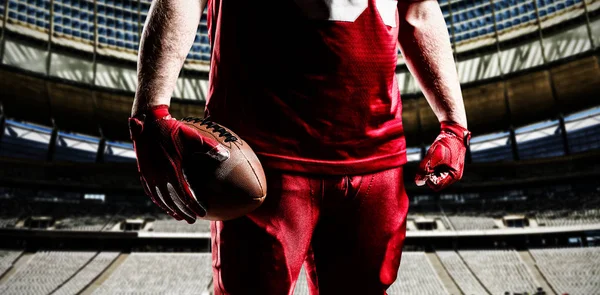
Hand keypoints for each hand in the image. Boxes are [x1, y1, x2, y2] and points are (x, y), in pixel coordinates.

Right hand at [129, 105, 227, 222]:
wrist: (149, 122)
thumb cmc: (174, 129)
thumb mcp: (193, 136)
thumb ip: (210, 147)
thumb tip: (226, 156)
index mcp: (173, 169)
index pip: (185, 194)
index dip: (194, 205)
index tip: (203, 213)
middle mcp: (160, 175)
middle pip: (172, 200)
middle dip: (183, 212)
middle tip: (193, 219)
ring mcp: (150, 175)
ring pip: (161, 198)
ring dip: (171, 209)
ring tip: (180, 216)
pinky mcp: (143, 173)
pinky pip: (151, 192)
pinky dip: (159, 201)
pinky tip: (165, 205)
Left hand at [415, 121, 470, 191]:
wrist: (454, 133)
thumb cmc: (444, 143)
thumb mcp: (432, 156)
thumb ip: (424, 169)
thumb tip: (418, 183)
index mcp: (453, 175)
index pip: (435, 186)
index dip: (428, 178)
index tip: (427, 166)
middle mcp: (455, 176)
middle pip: (436, 183)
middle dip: (430, 174)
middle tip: (430, 161)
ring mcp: (453, 172)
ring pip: (436, 177)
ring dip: (432, 170)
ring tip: (434, 158)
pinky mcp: (451, 168)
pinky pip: (439, 172)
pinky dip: (435, 167)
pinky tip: (436, 158)